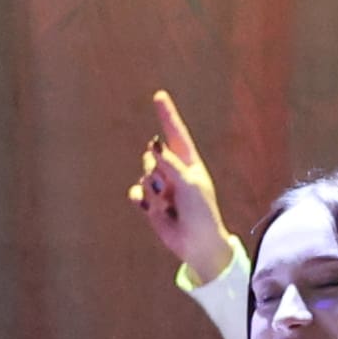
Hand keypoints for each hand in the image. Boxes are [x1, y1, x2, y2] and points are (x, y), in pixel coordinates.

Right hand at [131, 88, 228, 284]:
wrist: (197, 243)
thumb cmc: (201, 211)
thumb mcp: (189, 182)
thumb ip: (169, 162)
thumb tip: (153, 145)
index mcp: (189, 161)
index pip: (175, 133)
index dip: (167, 115)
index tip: (159, 95)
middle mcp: (173, 170)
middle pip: (151, 156)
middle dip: (156, 171)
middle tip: (171, 190)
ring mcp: (161, 186)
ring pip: (143, 175)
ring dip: (153, 190)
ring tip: (168, 205)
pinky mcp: (150, 203)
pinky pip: (136, 193)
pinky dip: (142, 200)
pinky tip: (153, 210)